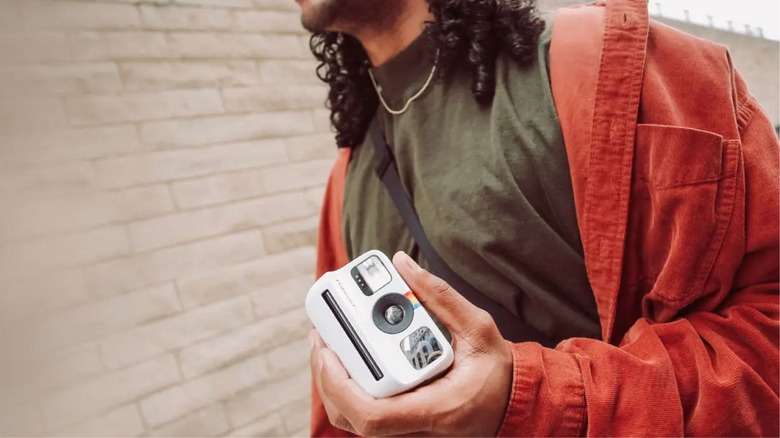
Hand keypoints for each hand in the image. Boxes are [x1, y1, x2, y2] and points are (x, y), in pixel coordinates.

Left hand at [310, 251, 513, 435]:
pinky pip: (363, 412)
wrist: (515, 403)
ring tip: (328, 343)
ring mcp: (407, 429)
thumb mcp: (477, 327)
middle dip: (325, 377)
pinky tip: (345, 357)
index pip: (373, 416)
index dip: (340, 385)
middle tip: (322, 336)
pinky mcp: (403, 422)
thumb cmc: (499, 370)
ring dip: (331, 383)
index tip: (329, 350)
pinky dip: (346, 387)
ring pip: (352, 419)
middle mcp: (416, 427)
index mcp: (436, 409)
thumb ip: (441, 296)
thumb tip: (403, 265)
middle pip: (350, 417)